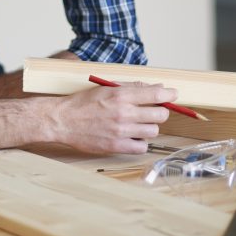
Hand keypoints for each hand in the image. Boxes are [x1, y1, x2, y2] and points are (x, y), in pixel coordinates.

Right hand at [45, 82, 176, 153]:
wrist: (62, 120)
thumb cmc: (82, 103)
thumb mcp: (106, 88)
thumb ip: (131, 88)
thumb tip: (154, 88)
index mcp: (121, 95)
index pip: (155, 94)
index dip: (169, 94)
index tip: (173, 94)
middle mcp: (124, 112)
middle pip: (160, 114)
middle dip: (161, 111)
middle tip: (153, 111)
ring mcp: (121, 131)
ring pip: (153, 131)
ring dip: (150, 127)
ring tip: (139, 124)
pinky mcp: (116, 146)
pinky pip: (142, 147)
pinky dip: (141, 142)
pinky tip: (133, 137)